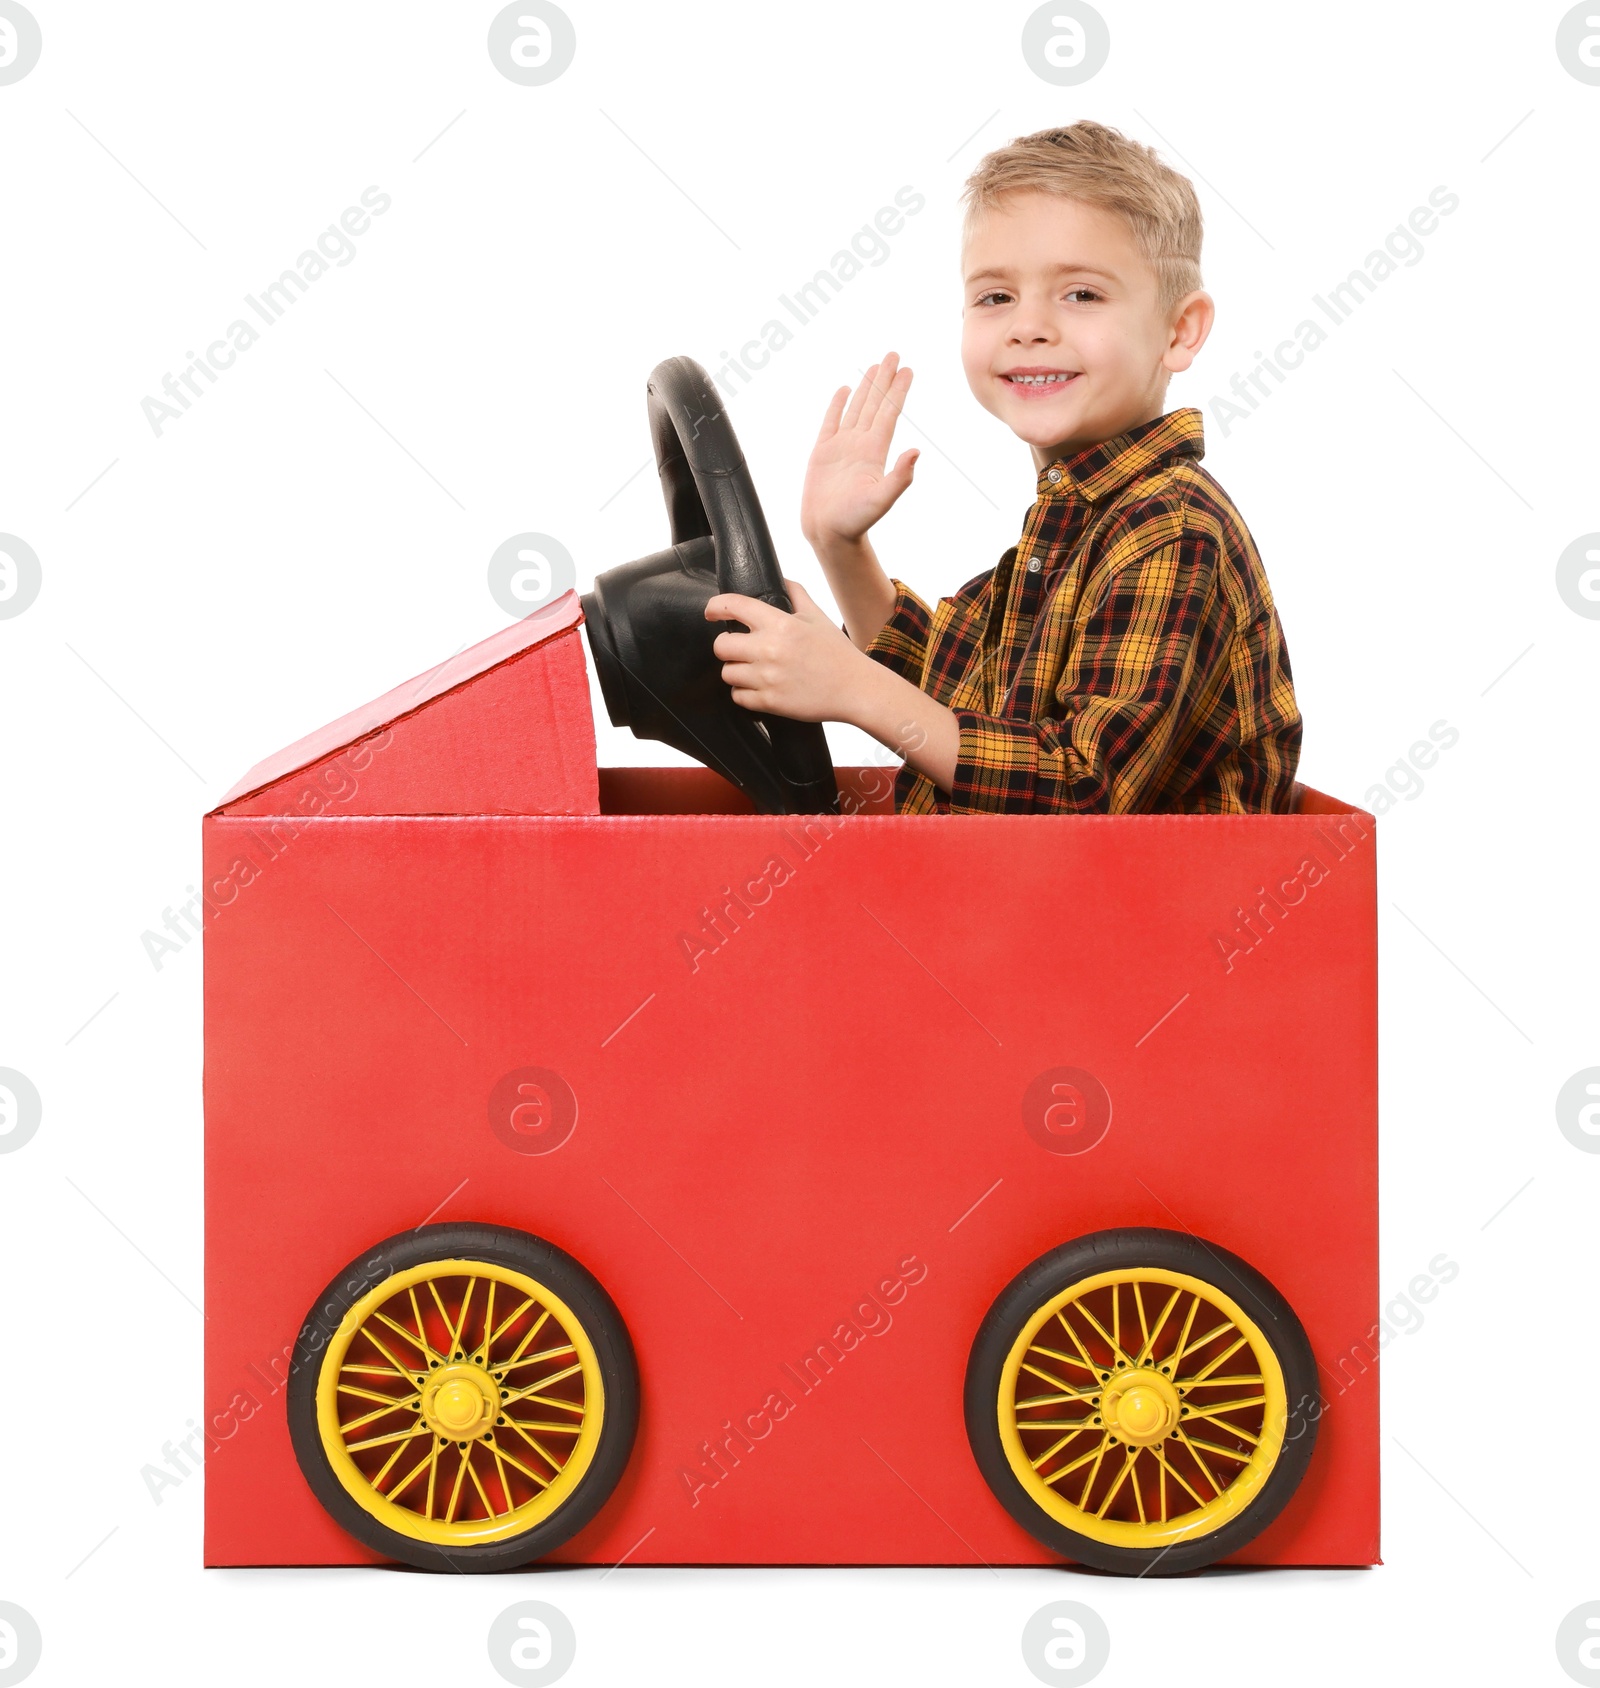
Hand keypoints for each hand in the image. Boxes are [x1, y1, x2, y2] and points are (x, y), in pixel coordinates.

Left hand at [705, 579, 874, 723]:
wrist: (855, 689)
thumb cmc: (837, 653)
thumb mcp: (817, 616)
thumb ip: (795, 594)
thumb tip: (779, 579)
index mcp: (781, 624)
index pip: (733, 606)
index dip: (715, 607)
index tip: (711, 612)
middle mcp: (770, 650)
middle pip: (721, 646)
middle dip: (727, 646)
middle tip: (739, 648)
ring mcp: (768, 678)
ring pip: (727, 673)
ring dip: (736, 670)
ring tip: (751, 669)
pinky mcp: (770, 702)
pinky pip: (738, 696)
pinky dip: (744, 692)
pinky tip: (757, 687)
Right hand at [800, 351, 920, 548]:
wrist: (829, 534)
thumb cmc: (855, 521)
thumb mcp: (882, 500)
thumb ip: (900, 477)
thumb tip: (917, 452)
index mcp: (875, 451)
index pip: (889, 413)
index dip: (898, 390)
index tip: (908, 369)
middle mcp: (861, 444)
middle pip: (875, 404)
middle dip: (885, 379)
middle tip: (894, 354)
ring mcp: (842, 446)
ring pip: (856, 408)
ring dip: (866, 387)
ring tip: (875, 366)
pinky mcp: (823, 452)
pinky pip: (831, 422)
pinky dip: (838, 405)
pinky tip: (845, 390)